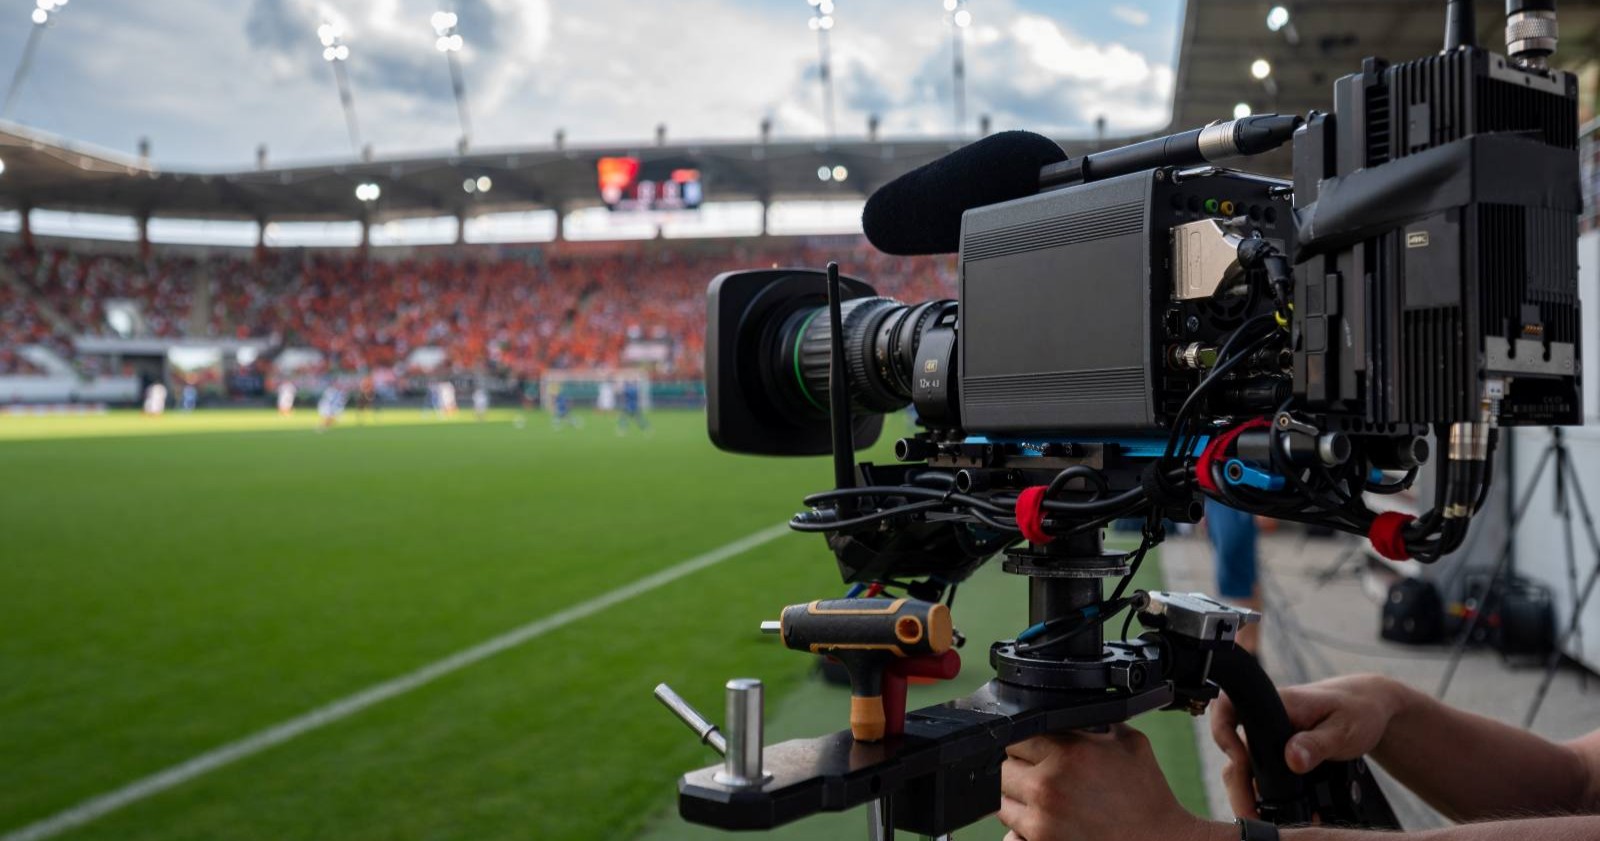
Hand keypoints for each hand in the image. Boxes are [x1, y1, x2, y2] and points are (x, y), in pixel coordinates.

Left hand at [998, 725, 1225, 840]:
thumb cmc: (1146, 795)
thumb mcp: (1127, 741)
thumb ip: (1091, 721)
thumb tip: (1067, 711)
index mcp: (1067, 753)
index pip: (1015, 736)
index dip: (1026, 741)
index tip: (1037, 748)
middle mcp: (1047, 785)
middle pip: (1002, 768)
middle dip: (1020, 768)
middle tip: (1042, 773)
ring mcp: (1041, 819)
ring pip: (1001, 800)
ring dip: (1016, 797)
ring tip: (1046, 798)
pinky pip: (1011, 831)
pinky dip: (1021, 825)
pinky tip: (1045, 820)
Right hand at [1210, 674, 1404, 818]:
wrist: (1367, 709)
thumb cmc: (1357, 711)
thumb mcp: (1344, 729)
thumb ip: (1317, 744)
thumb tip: (1291, 760)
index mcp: (1276, 704)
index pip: (1228, 710)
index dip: (1223, 736)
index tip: (1239, 764)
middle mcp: (1264, 719)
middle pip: (1231, 749)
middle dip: (1237, 783)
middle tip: (1250, 813)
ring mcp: (1267, 736)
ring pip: (1242, 765)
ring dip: (1248, 791)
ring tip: (1262, 818)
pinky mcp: (1275, 751)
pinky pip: (1258, 772)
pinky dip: (1263, 792)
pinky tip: (1274, 810)